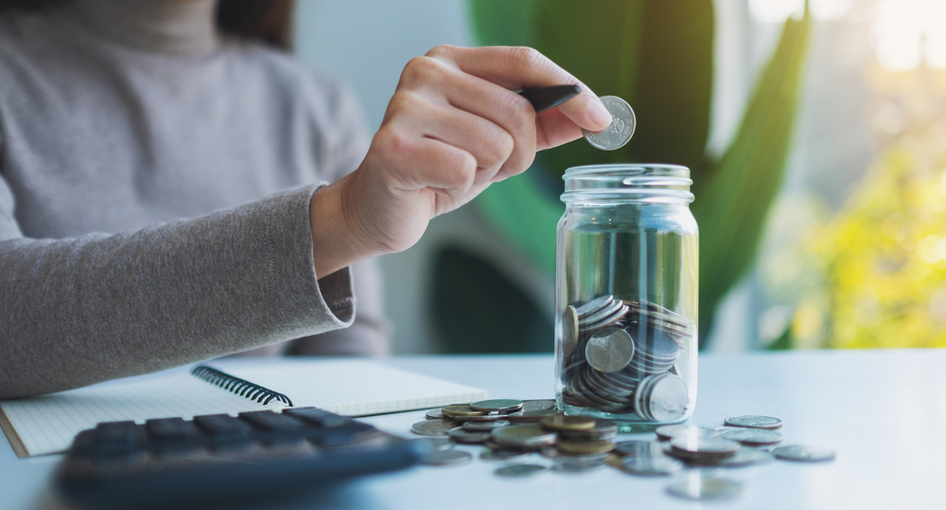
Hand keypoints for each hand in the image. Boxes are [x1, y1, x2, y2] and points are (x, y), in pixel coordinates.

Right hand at [310, 46, 610, 276]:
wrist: (377, 208)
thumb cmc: (437, 170)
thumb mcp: (495, 143)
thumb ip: (540, 124)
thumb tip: (590, 114)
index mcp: (450, 60)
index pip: (523, 60)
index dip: (569, 90)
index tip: (601, 120)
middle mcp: (425, 72)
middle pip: (518, 112)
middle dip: (519, 153)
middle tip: (485, 166)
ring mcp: (406, 107)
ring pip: (497, 144)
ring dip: (487, 172)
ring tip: (455, 173)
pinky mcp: (395, 147)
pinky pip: (465, 169)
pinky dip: (460, 187)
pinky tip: (435, 184)